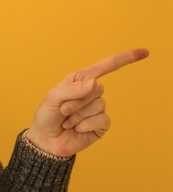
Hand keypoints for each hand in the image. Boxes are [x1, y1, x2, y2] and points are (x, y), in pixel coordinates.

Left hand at [27, 48, 149, 157]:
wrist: (46, 140)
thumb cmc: (47, 115)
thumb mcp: (54, 97)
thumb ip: (73, 89)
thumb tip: (95, 83)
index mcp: (80, 80)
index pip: (105, 67)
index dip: (125, 59)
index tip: (144, 52)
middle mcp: (91, 92)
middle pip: (98, 89)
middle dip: (77, 101)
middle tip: (63, 110)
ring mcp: (97, 109)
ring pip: (99, 105)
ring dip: (78, 115)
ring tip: (67, 121)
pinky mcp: (101, 124)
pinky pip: (102, 120)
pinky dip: (85, 125)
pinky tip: (76, 129)